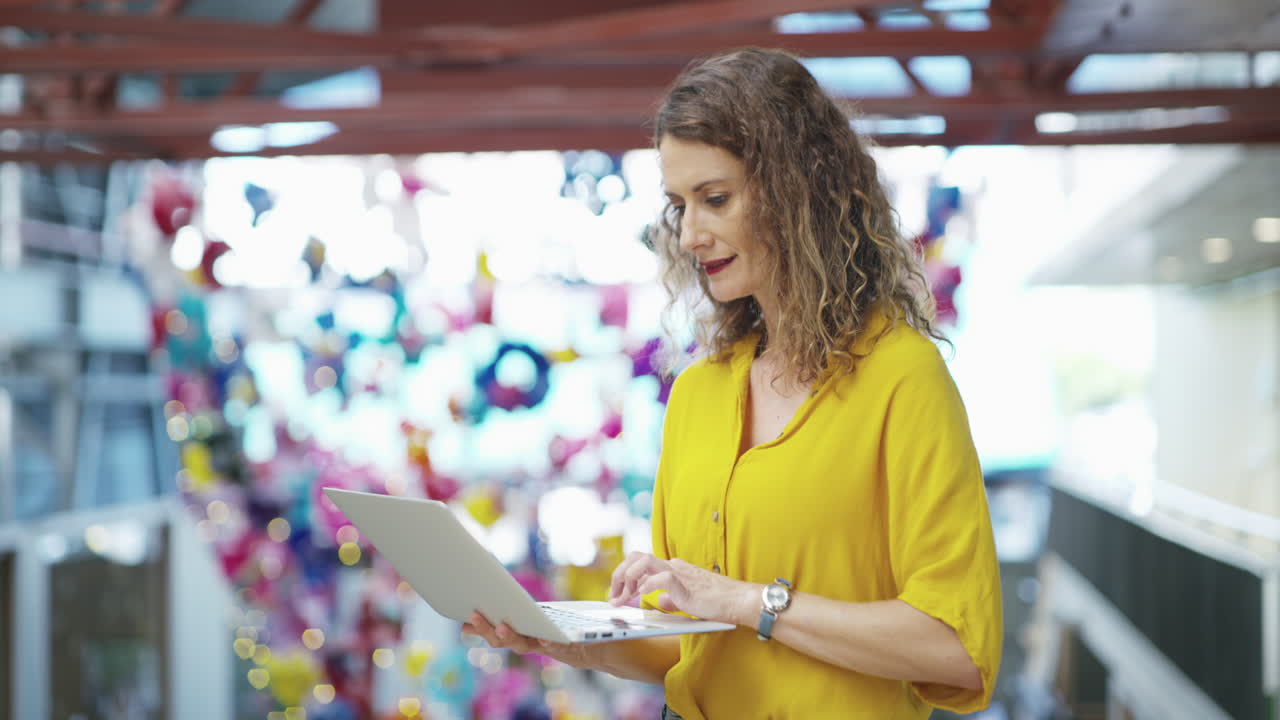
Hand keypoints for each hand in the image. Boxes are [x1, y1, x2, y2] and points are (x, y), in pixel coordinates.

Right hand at [462, 611, 592, 668]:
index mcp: (521, 632)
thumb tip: (486, 601)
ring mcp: (545, 645)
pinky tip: (544, 635)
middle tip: (472, 614)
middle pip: (502, 640)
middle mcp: (529, 641)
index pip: (493, 632)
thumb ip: (513, 613)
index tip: (461, 621)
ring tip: (501, 625)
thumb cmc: (562, 627)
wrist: (594, 644)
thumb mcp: (536, 616)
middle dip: (486, 629)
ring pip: (523, 644)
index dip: (478, 627)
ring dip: (510, 636)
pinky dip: (549, 640)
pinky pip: (555, 645)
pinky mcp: (565, 646)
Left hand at [608, 552, 756, 624]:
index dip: (623, 576)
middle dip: (619, 576)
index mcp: (672, 568)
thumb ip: (671, 598)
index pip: (639, 562)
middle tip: (613, 597)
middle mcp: (673, 566)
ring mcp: (679, 572)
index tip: (616, 594)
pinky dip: (648, 585)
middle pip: (635, 557)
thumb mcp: (687, 600)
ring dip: (628, 578)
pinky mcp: (686, 583)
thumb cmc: (718, 602)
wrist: (739, 600)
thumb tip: (659, 601)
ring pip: (643, 561)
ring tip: (624, 597)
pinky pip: (661, 577)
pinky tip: (643, 596)